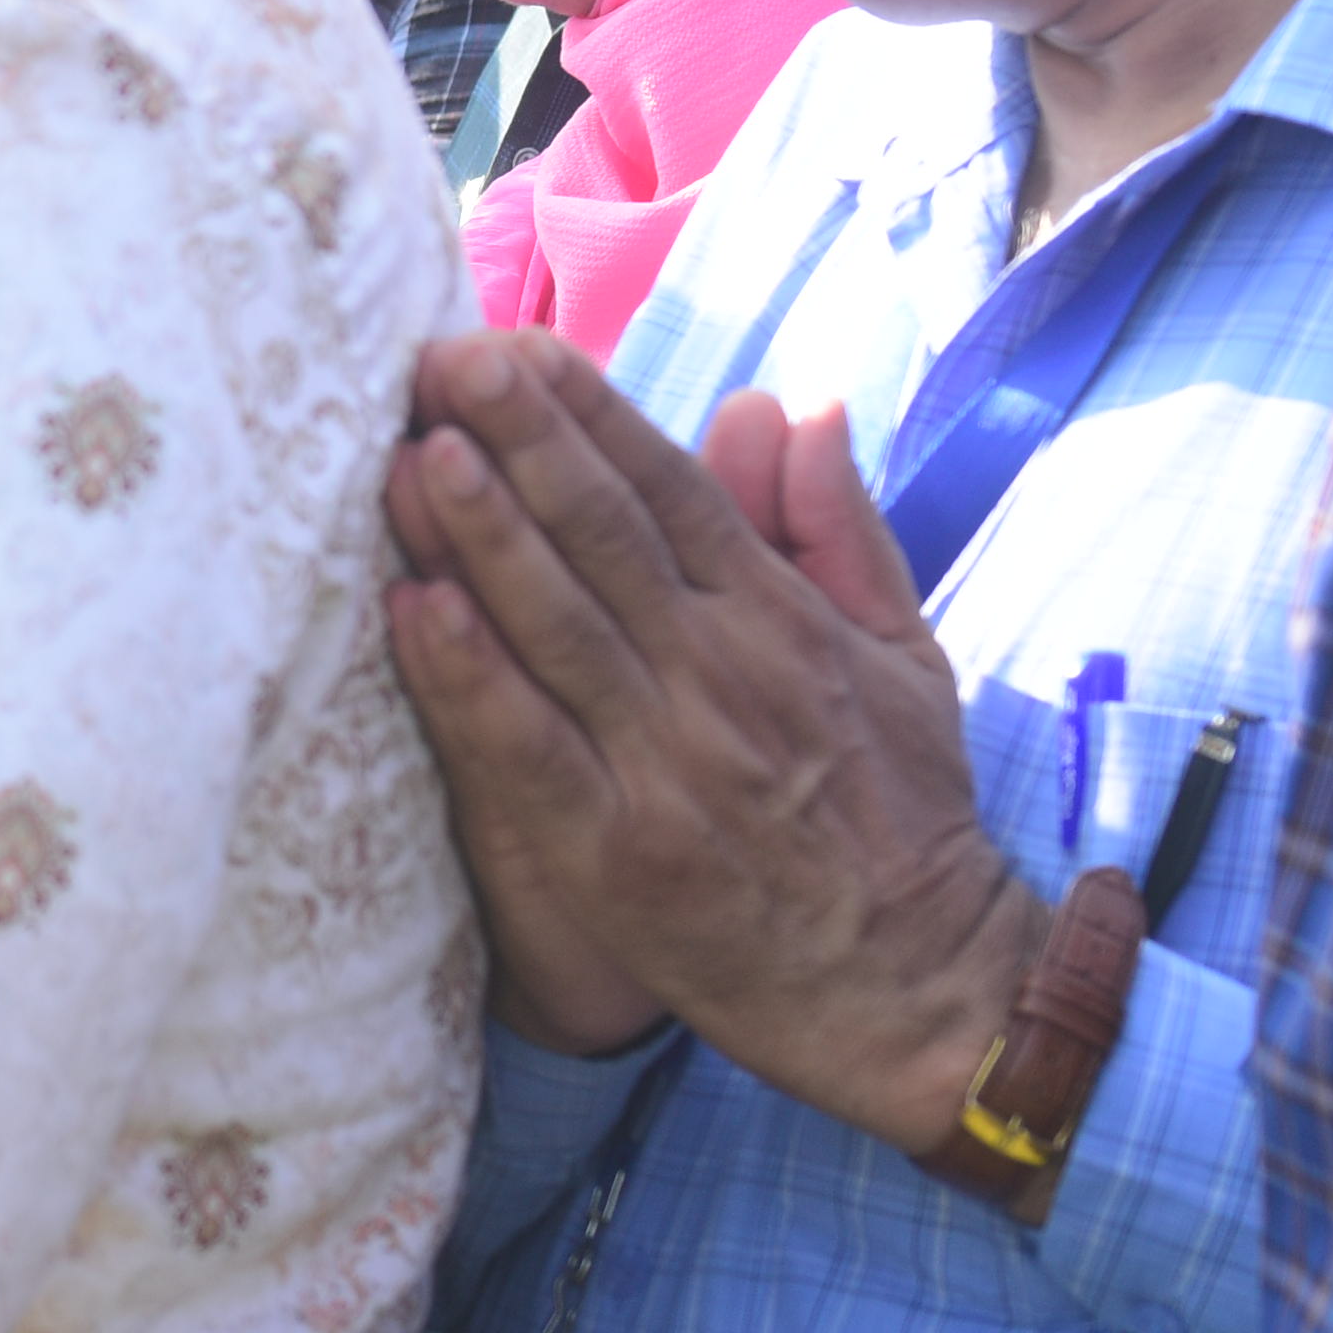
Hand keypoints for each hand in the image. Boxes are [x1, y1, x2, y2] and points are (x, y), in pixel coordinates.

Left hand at [387, 333, 1033, 1151]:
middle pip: (604, 537)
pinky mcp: (618, 855)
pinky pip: (529, 752)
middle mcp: (720, 678)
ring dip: (481, 537)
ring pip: (557, 627)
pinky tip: (411, 614)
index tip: (517, 343)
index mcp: (779, 622)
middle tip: (442, 358)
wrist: (920, 988)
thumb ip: (835, 527)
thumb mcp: (904, 653)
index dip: (590, 414)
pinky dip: (469, 682)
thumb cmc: (902, 814)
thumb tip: (793, 402)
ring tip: (414, 452)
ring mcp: (666, 765)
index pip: (673, 491)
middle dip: (519, 440)